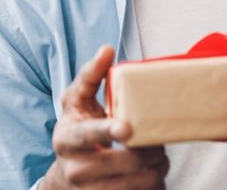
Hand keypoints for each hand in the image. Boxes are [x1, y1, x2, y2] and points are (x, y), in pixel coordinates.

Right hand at [42, 46, 168, 188]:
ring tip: (158, 157)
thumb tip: (107, 49)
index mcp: (67, 139)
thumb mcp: (76, 101)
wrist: (67, 175)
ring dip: (158, 168)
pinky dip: (155, 184)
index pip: (87, 135)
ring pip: (140, 183)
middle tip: (159, 142)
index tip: (127, 127)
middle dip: (152, 150)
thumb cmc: (77, 128)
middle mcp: (75, 170)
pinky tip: (151, 173)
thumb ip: (90, 76)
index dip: (107, 130)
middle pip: (126, 162)